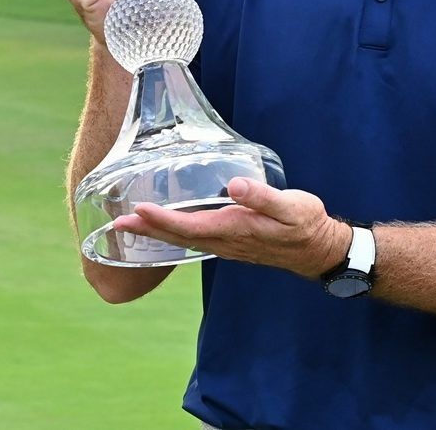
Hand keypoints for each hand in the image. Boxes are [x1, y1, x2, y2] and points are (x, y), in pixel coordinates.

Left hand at [111, 177, 351, 279]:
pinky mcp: (232, 243)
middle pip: (178, 237)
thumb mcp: (291, 207)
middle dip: (147, 230)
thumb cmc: (306, 225)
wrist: (319, 250)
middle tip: (116, 224)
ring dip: (157, 233)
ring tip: (132, 225)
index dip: (162, 220)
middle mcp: (226, 242)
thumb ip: (263, 196)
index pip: (190, 227)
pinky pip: (195, 240)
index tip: (138, 210)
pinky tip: (168, 228)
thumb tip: (235, 185)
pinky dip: (175, 234)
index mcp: (235, 229)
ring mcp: (228, 246)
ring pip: (184, 240)